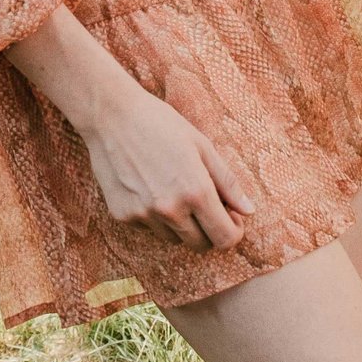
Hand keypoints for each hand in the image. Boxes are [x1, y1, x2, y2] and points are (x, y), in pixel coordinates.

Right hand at [79, 80, 259, 250]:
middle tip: (205, 206)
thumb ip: (228, 182)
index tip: (231, 217)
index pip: (225, 238)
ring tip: (173, 190)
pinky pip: (149, 229)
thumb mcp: (202, 146)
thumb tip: (249, 210)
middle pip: (201, 245)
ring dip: (181, 225)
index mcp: (196, 192)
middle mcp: (170, 210)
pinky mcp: (123, 216)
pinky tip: (149, 187)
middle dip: (209, 231)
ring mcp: (144, 216)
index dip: (234, 231)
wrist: (111, 116)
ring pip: (174, 239)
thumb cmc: (161, 124)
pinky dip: (155, 217)